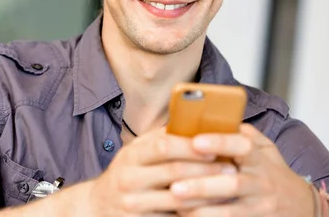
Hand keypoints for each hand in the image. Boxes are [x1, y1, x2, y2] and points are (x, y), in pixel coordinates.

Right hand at [86, 128, 238, 215]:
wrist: (97, 206)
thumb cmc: (125, 174)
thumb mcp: (134, 153)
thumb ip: (158, 139)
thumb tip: (191, 120)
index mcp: (130, 156)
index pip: (162, 146)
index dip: (190, 146)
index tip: (214, 146)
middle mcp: (129, 179)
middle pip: (173, 172)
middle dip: (206, 169)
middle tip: (231, 167)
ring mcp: (133, 204)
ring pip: (178, 199)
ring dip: (207, 193)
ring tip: (227, 187)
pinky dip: (195, 213)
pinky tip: (211, 207)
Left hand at [169, 124, 314, 216]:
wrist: (300, 204)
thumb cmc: (270, 170)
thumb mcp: (263, 147)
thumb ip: (239, 133)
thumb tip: (206, 118)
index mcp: (259, 157)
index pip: (242, 146)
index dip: (220, 142)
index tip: (195, 142)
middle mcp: (262, 182)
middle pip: (233, 184)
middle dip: (202, 186)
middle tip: (174, 187)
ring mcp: (261, 206)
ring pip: (231, 212)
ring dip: (202, 210)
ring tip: (176, 206)